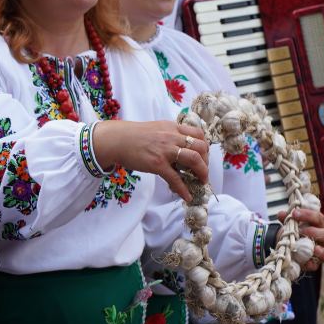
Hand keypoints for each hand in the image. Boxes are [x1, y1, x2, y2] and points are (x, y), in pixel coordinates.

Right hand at [91, 119, 209, 201]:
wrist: (116, 140)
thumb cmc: (133, 136)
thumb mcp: (156, 129)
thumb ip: (170, 135)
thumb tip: (180, 148)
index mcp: (172, 127)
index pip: (198, 134)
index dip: (205, 147)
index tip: (204, 156)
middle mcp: (172, 136)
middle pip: (200, 146)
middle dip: (206, 161)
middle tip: (203, 171)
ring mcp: (165, 150)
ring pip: (194, 159)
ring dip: (202, 172)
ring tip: (201, 182)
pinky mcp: (157, 164)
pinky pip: (175, 178)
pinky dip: (184, 189)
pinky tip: (186, 196)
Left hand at [285, 207, 323, 272]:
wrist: (289, 246)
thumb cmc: (295, 231)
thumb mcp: (290, 224)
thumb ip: (287, 219)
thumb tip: (281, 214)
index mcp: (319, 225)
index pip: (318, 217)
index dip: (307, 215)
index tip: (294, 214)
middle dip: (315, 232)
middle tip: (302, 231)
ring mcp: (322, 252)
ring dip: (323, 251)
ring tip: (314, 249)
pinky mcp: (315, 263)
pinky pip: (317, 266)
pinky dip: (312, 264)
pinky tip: (305, 262)